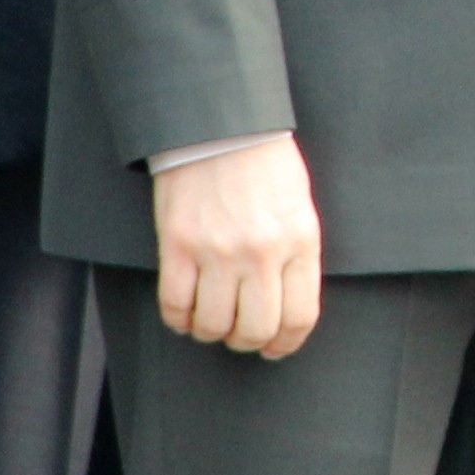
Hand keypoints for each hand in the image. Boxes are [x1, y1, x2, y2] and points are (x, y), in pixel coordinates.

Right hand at [154, 134, 323, 355]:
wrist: (220, 125)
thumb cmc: (264, 163)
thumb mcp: (299, 208)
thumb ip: (296, 256)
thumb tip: (286, 306)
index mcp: (299, 242)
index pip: (298, 317)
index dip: (285, 344)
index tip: (274, 348)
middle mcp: (261, 253)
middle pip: (255, 329)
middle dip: (247, 342)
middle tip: (240, 334)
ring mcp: (218, 251)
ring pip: (214, 325)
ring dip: (211, 332)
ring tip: (210, 321)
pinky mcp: (179, 245)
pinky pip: (175, 305)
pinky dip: (179, 319)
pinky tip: (184, 312)